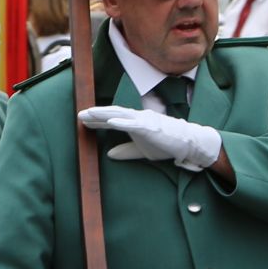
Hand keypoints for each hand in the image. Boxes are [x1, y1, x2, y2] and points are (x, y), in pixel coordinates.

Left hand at [79, 105, 223, 170]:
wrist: (187, 143)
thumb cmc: (166, 144)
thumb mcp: (142, 151)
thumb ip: (126, 152)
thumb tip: (109, 155)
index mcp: (135, 123)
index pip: (112, 120)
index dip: (98, 121)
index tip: (84, 122)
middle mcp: (137, 118)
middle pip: (113, 113)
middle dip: (96, 114)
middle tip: (80, 115)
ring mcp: (143, 120)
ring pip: (120, 114)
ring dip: (103, 113)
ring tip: (89, 113)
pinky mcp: (150, 126)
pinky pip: (133, 123)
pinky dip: (121, 121)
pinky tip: (110, 121)